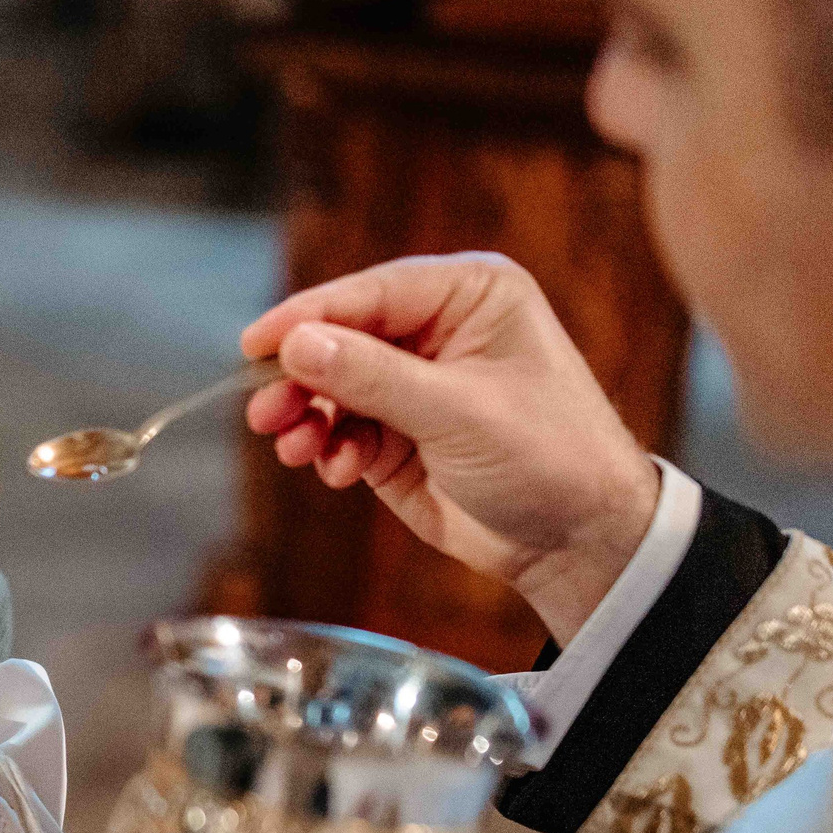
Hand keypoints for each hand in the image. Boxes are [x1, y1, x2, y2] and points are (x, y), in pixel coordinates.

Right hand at [240, 252, 664, 643]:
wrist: (577, 539)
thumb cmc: (549, 456)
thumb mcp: (458, 411)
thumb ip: (372, 376)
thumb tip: (296, 345)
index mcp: (470, 296)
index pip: (370, 292)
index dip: (308, 316)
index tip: (255, 345)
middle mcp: (437, 330)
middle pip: (340, 337)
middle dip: (300, 377)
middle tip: (266, 412)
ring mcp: (414, 384)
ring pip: (330, 386)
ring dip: (305, 417)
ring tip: (294, 448)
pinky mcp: (396, 435)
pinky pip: (341, 430)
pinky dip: (329, 449)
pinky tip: (339, 471)